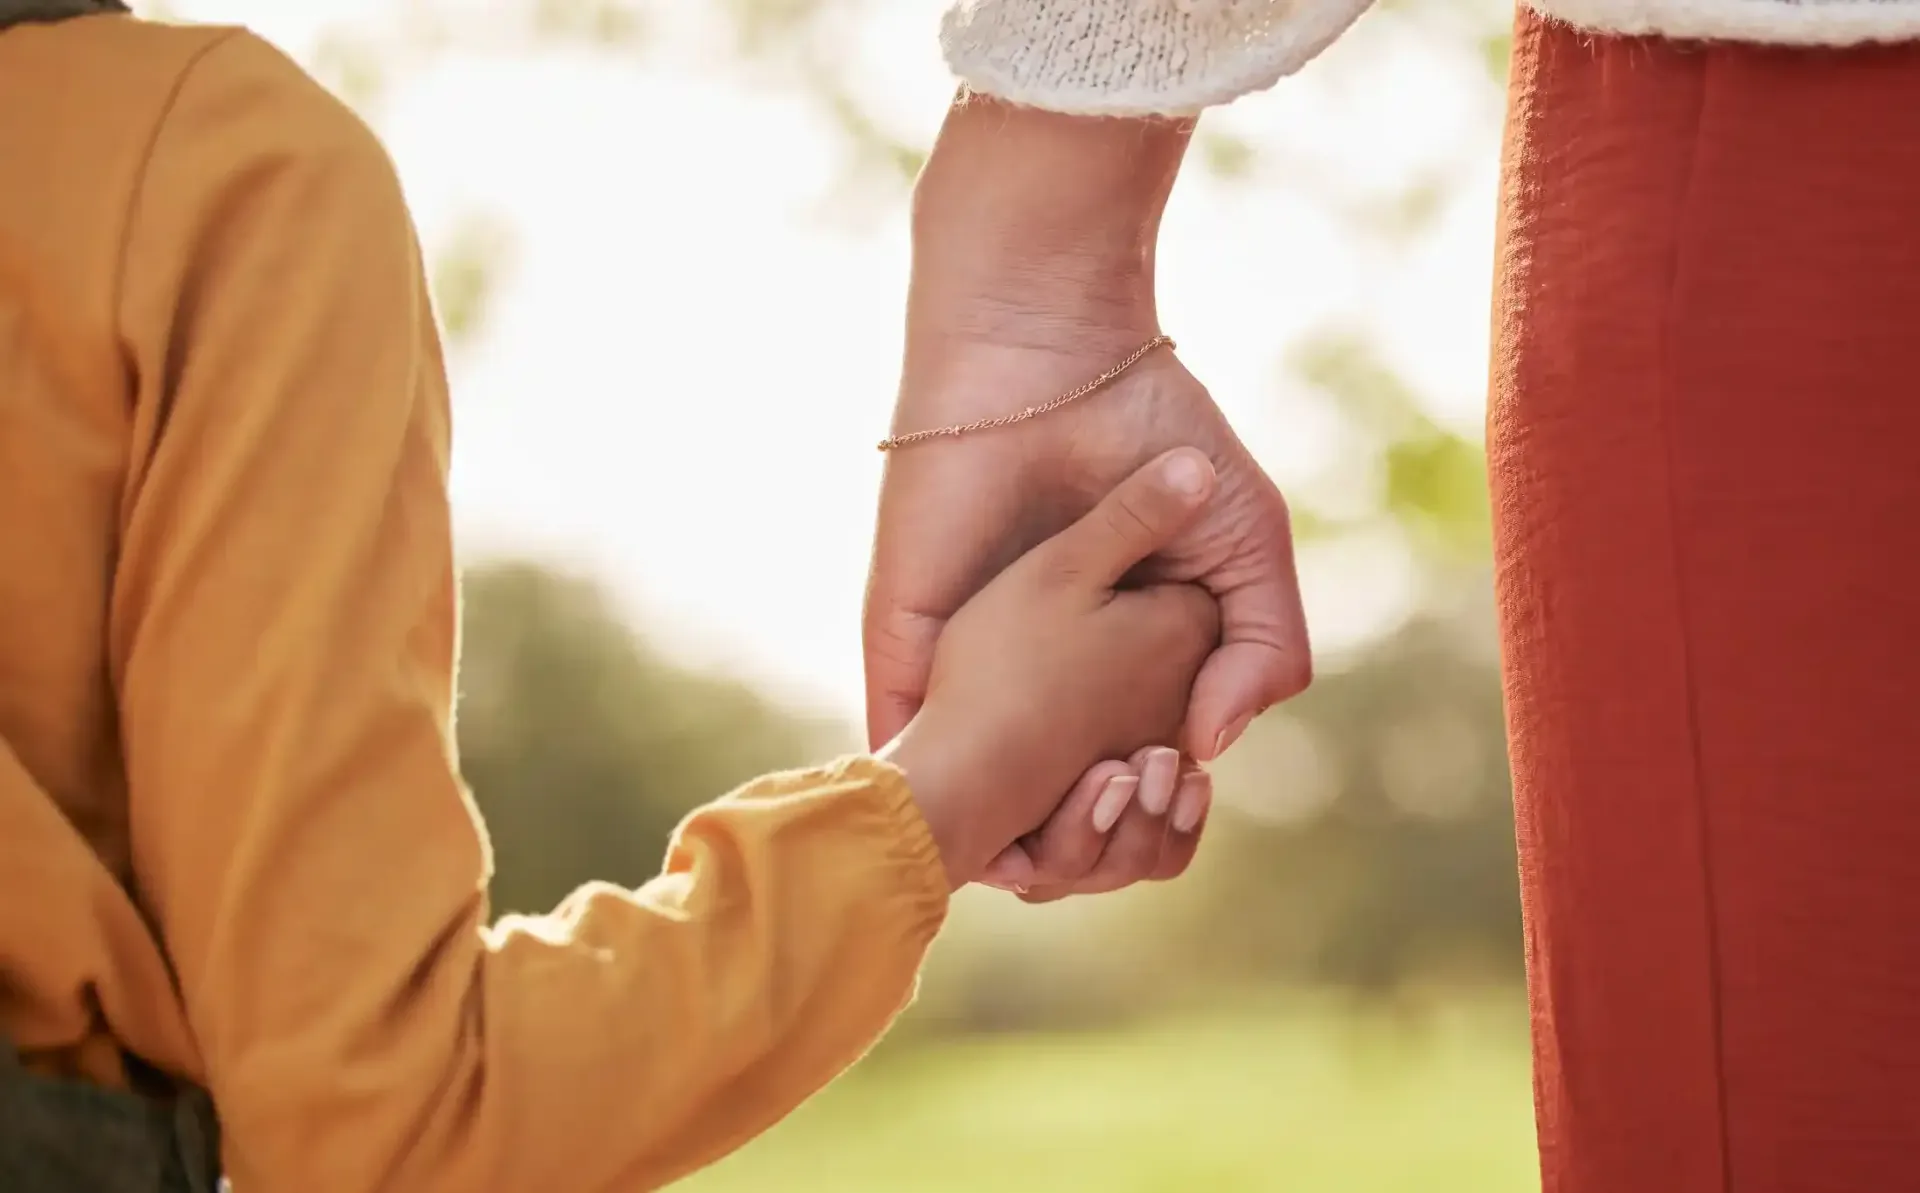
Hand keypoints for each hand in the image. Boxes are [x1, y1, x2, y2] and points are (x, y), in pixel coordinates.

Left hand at [880, 449, 1220, 887]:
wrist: (1058, 362)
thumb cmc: (1157, 439)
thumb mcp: (1246, 546)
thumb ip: (1263, 647)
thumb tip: (1211, 746)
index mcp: (1120, 665)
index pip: (1136, 777)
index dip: (1159, 809)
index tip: (1181, 795)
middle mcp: (1042, 678)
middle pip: (1063, 809)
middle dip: (1096, 838)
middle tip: (1130, 794)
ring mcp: (971, 668)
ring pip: (984, 804)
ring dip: (1026, 837)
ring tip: (1074, 812)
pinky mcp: (908, 647)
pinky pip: (906, 754)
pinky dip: (944, 803)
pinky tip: (984, 825)